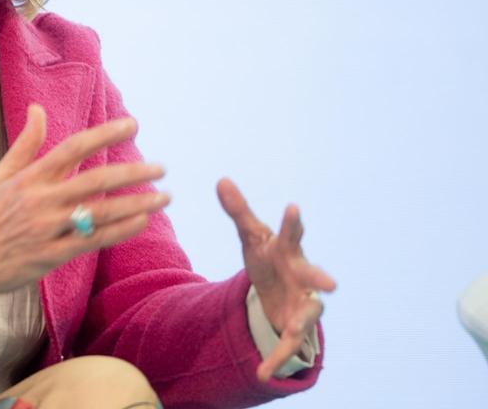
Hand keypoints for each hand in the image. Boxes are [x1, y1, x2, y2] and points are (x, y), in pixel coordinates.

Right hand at [0, 105, 169, 300]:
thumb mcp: (1, 175)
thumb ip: (26, 144)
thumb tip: (38, 108)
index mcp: (29, 178)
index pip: (72, 148)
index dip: (104, 135)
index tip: (132, 125)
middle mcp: (40, 201)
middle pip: (94, 181)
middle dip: (132, 173)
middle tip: (162, 168)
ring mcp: (47, 229)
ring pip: (99, 213)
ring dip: (136, 204)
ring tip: (164, 196)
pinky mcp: (51, 256)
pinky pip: (92, 241)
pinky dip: (120, 231)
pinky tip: (142, 221)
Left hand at [217, 177, 336, 381]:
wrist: (279, 289)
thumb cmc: (269, 257)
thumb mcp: (251, 237)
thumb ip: (238, 211)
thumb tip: (221, 179)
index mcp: (288, 250)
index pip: (290, 233)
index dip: (292, 222)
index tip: (293, 208)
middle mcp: (302, 275)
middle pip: (312, 274)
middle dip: (321, 277)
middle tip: (332, 283)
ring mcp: (304, 301)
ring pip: (309, 313)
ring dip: (302, 322)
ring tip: (292, 330)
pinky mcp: (296, 326)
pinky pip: (289, 345)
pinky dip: (276, 359)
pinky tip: (263, 373)